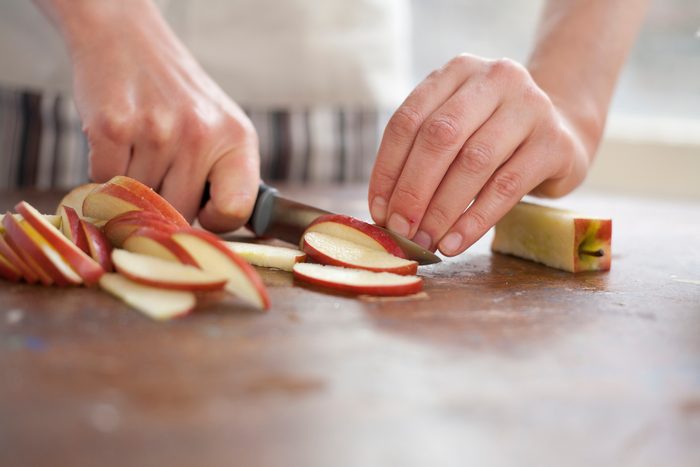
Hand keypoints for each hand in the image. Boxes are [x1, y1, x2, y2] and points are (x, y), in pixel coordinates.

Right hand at [68, 1, 258, 231]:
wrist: (127, 40)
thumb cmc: (179, 96)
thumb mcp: (222, 129)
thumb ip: (227, 180)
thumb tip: (212, 240)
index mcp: (238, 138)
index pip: (235, 211)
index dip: (213, 219)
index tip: (201, 206)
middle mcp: (201, 133)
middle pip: (179, 212)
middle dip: (166, 199)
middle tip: (161, 163)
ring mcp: (157, 129)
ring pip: (140, 200)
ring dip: (134, 182)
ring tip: (140, 143)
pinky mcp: (112, 126)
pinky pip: (106, 182)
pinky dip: (104, 171)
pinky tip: (117, 139)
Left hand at [368, 54, 590, 255]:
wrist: (563, 134)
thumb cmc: (494, 139)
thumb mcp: (457, 133)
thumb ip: (422, 158)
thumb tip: (386, 212)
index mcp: (458, 71)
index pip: (408, 120)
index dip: (388, 169)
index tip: (378, 210)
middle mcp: (495, 78)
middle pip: (440, 137)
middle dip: (413, 190)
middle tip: (400, 229)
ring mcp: (530, 106)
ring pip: (473, 162)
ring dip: (442, 209)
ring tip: (426, 241)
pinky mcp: (554, 143)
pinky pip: (506, 187)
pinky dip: (474, 220)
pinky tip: (455, 242)